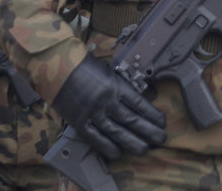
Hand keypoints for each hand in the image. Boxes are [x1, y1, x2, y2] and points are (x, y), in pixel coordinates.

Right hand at [51, 55, 166, 160]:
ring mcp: (92, 112)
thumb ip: (123, 86)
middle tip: (161, 138)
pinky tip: (118, 153)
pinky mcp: (79, 121)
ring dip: (132, 142)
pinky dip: (107, 147)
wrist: (59, 68)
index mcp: (115, 85)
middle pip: (131, 120)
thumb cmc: (86, 68)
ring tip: (144, 149)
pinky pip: (95, 138)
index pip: (139, 103)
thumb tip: (143, 98)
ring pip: (116, 132)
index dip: (152, 115)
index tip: (162, 122)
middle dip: (149, 131)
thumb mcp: (110, 72)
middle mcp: (106, 100)